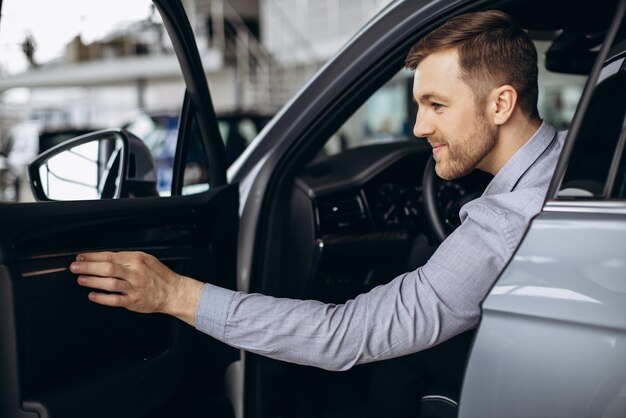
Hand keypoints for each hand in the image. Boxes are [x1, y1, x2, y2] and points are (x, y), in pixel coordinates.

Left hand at [71, 251, 203, 325]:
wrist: (173, 292)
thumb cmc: (159, 275)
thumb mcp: (146, 259)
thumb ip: (127, 258)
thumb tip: (106, 257)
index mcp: (136, 260)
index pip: (110, 255)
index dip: (92, 256)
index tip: (81, 257)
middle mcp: (135, 273)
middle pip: (107, 268)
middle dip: (88, 267)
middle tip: (74, 267)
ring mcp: (134, 288)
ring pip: (109, 283)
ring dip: (92, 281)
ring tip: (80, 279)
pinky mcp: (133, 301)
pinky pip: (115, 300)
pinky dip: (102, 298)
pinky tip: (92, 295)